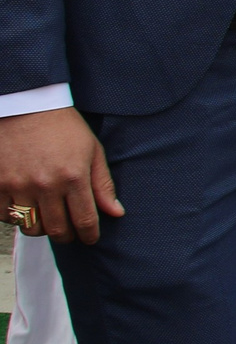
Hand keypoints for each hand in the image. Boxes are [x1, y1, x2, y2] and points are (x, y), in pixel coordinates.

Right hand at [0, 107, 120, 243]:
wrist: (26, 106)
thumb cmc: (62, 126)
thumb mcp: (92, 151)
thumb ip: (103, 184)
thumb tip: (116, 212)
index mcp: (73, 177)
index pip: (84, 220)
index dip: (89, 235)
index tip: (90, 238)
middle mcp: (45, 185)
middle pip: (57, 229)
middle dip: (67, 236)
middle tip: (69, 232)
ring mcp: (18, 185)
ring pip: (30, 227)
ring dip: (41, 228)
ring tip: (47, 218)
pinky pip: (5, 215)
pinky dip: (15, 217)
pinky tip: (24, 207)